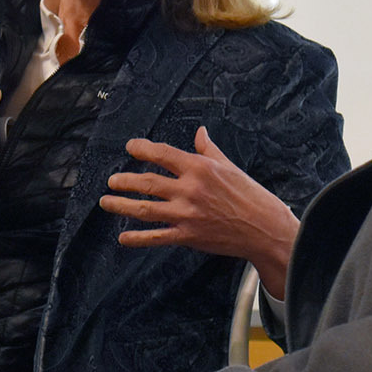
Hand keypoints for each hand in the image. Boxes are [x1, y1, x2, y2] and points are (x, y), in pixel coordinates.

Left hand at [101, 126, 298, 298]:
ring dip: (122, 205)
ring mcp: (187, 214)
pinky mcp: (188, 235)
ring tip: (106, 202)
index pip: (162, 154)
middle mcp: (190, 190)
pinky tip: (123, 238)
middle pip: (148, 183)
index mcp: (199, 169)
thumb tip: (199, 132)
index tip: (131, 147)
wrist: (265, 228)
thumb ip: (208, 150)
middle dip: (125, 181)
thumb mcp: (229, 167)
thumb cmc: (250, 196)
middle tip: (112, 180)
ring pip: (146, 209)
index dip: (142, 149)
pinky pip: (157, 237)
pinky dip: (137, 238)